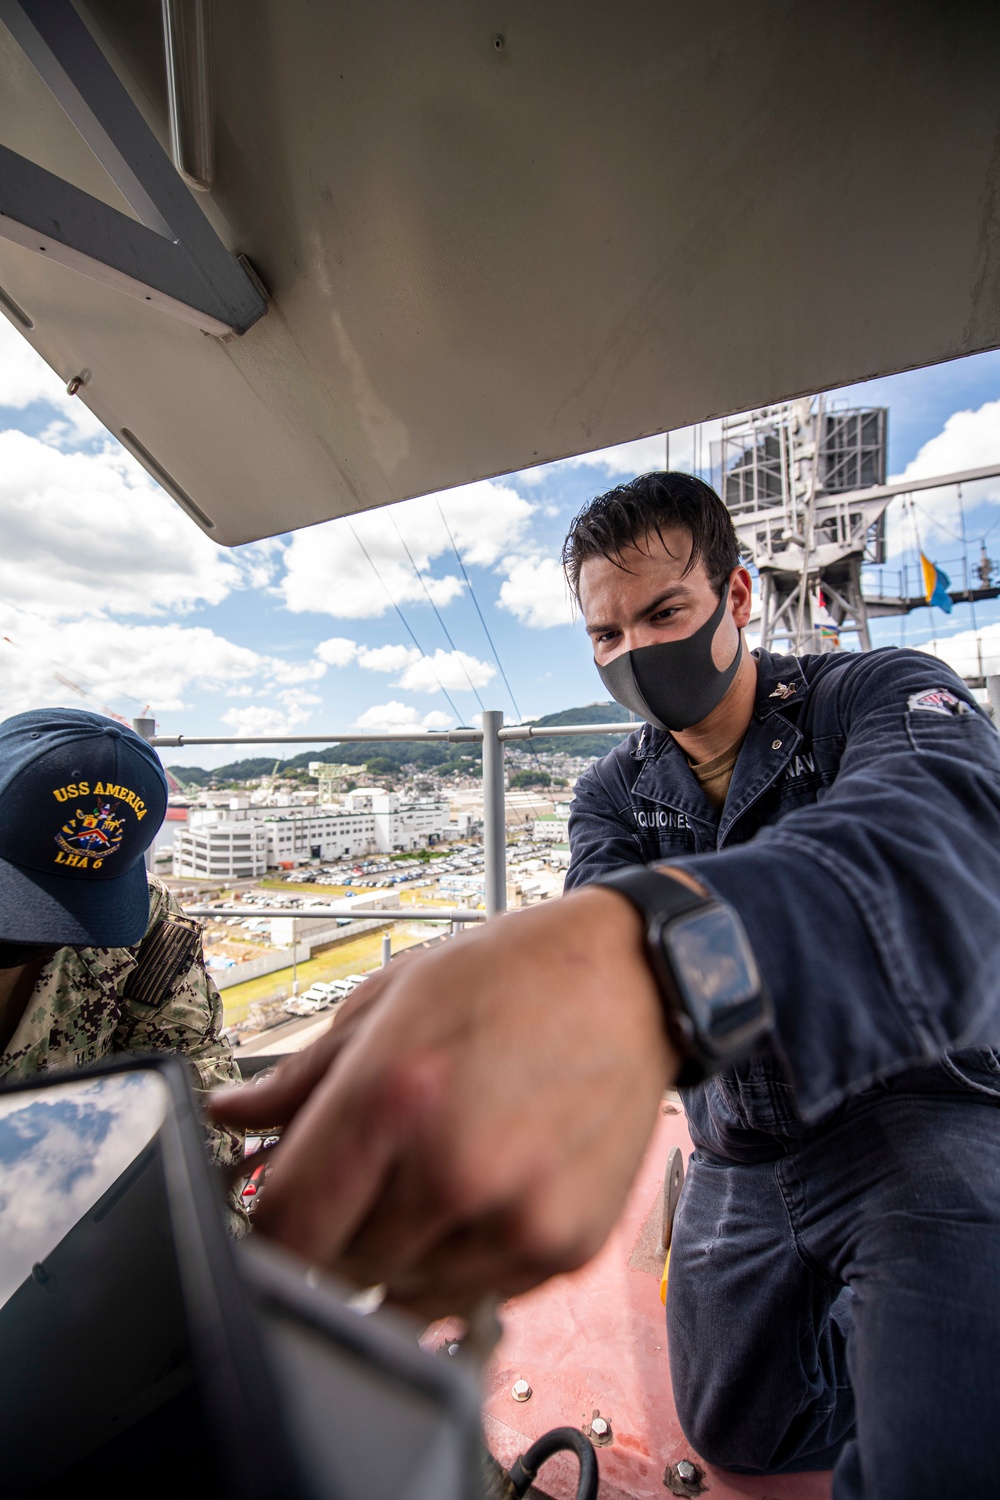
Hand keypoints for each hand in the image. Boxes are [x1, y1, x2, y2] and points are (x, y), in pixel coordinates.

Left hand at [209, 886, 675, 1316]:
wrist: (631, 983)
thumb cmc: (509, 979)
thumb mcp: (391, 1002)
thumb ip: (304, 1075)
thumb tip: (233, 1118)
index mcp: (392, 1097)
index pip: (286, 1224)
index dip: (264, 1227)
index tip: (270, 1213)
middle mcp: (453, 1169)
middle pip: (339, 1266)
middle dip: (331, 1231)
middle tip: (357, 1181)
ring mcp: (514, 1218)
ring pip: (404, 1291)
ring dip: (395, 1252)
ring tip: (425, 1176)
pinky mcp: (562, 1247)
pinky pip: (474, 1293)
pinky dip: (458, 1260)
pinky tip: (477, 1193)